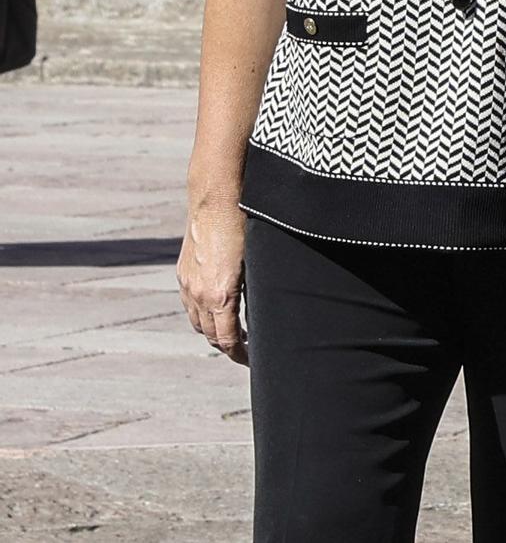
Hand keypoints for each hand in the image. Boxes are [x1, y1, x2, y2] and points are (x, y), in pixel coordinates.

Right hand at [177, 206, 247, 364]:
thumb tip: (267, 309)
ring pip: (197, 323)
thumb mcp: (258, 262)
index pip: (227, 340)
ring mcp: (188, 284)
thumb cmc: (246, 227)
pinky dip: (202, 315)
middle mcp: (200, 294)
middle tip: (248, 350)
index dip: (240, 355)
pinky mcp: (183, 273)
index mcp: (221, 296)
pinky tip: (217, 309)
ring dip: (213, 332)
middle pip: (210, 336)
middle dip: (228, 347)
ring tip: (234, 333)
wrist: (216, 200)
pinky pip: (190, 304)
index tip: (254, 361)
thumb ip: (258, 289)